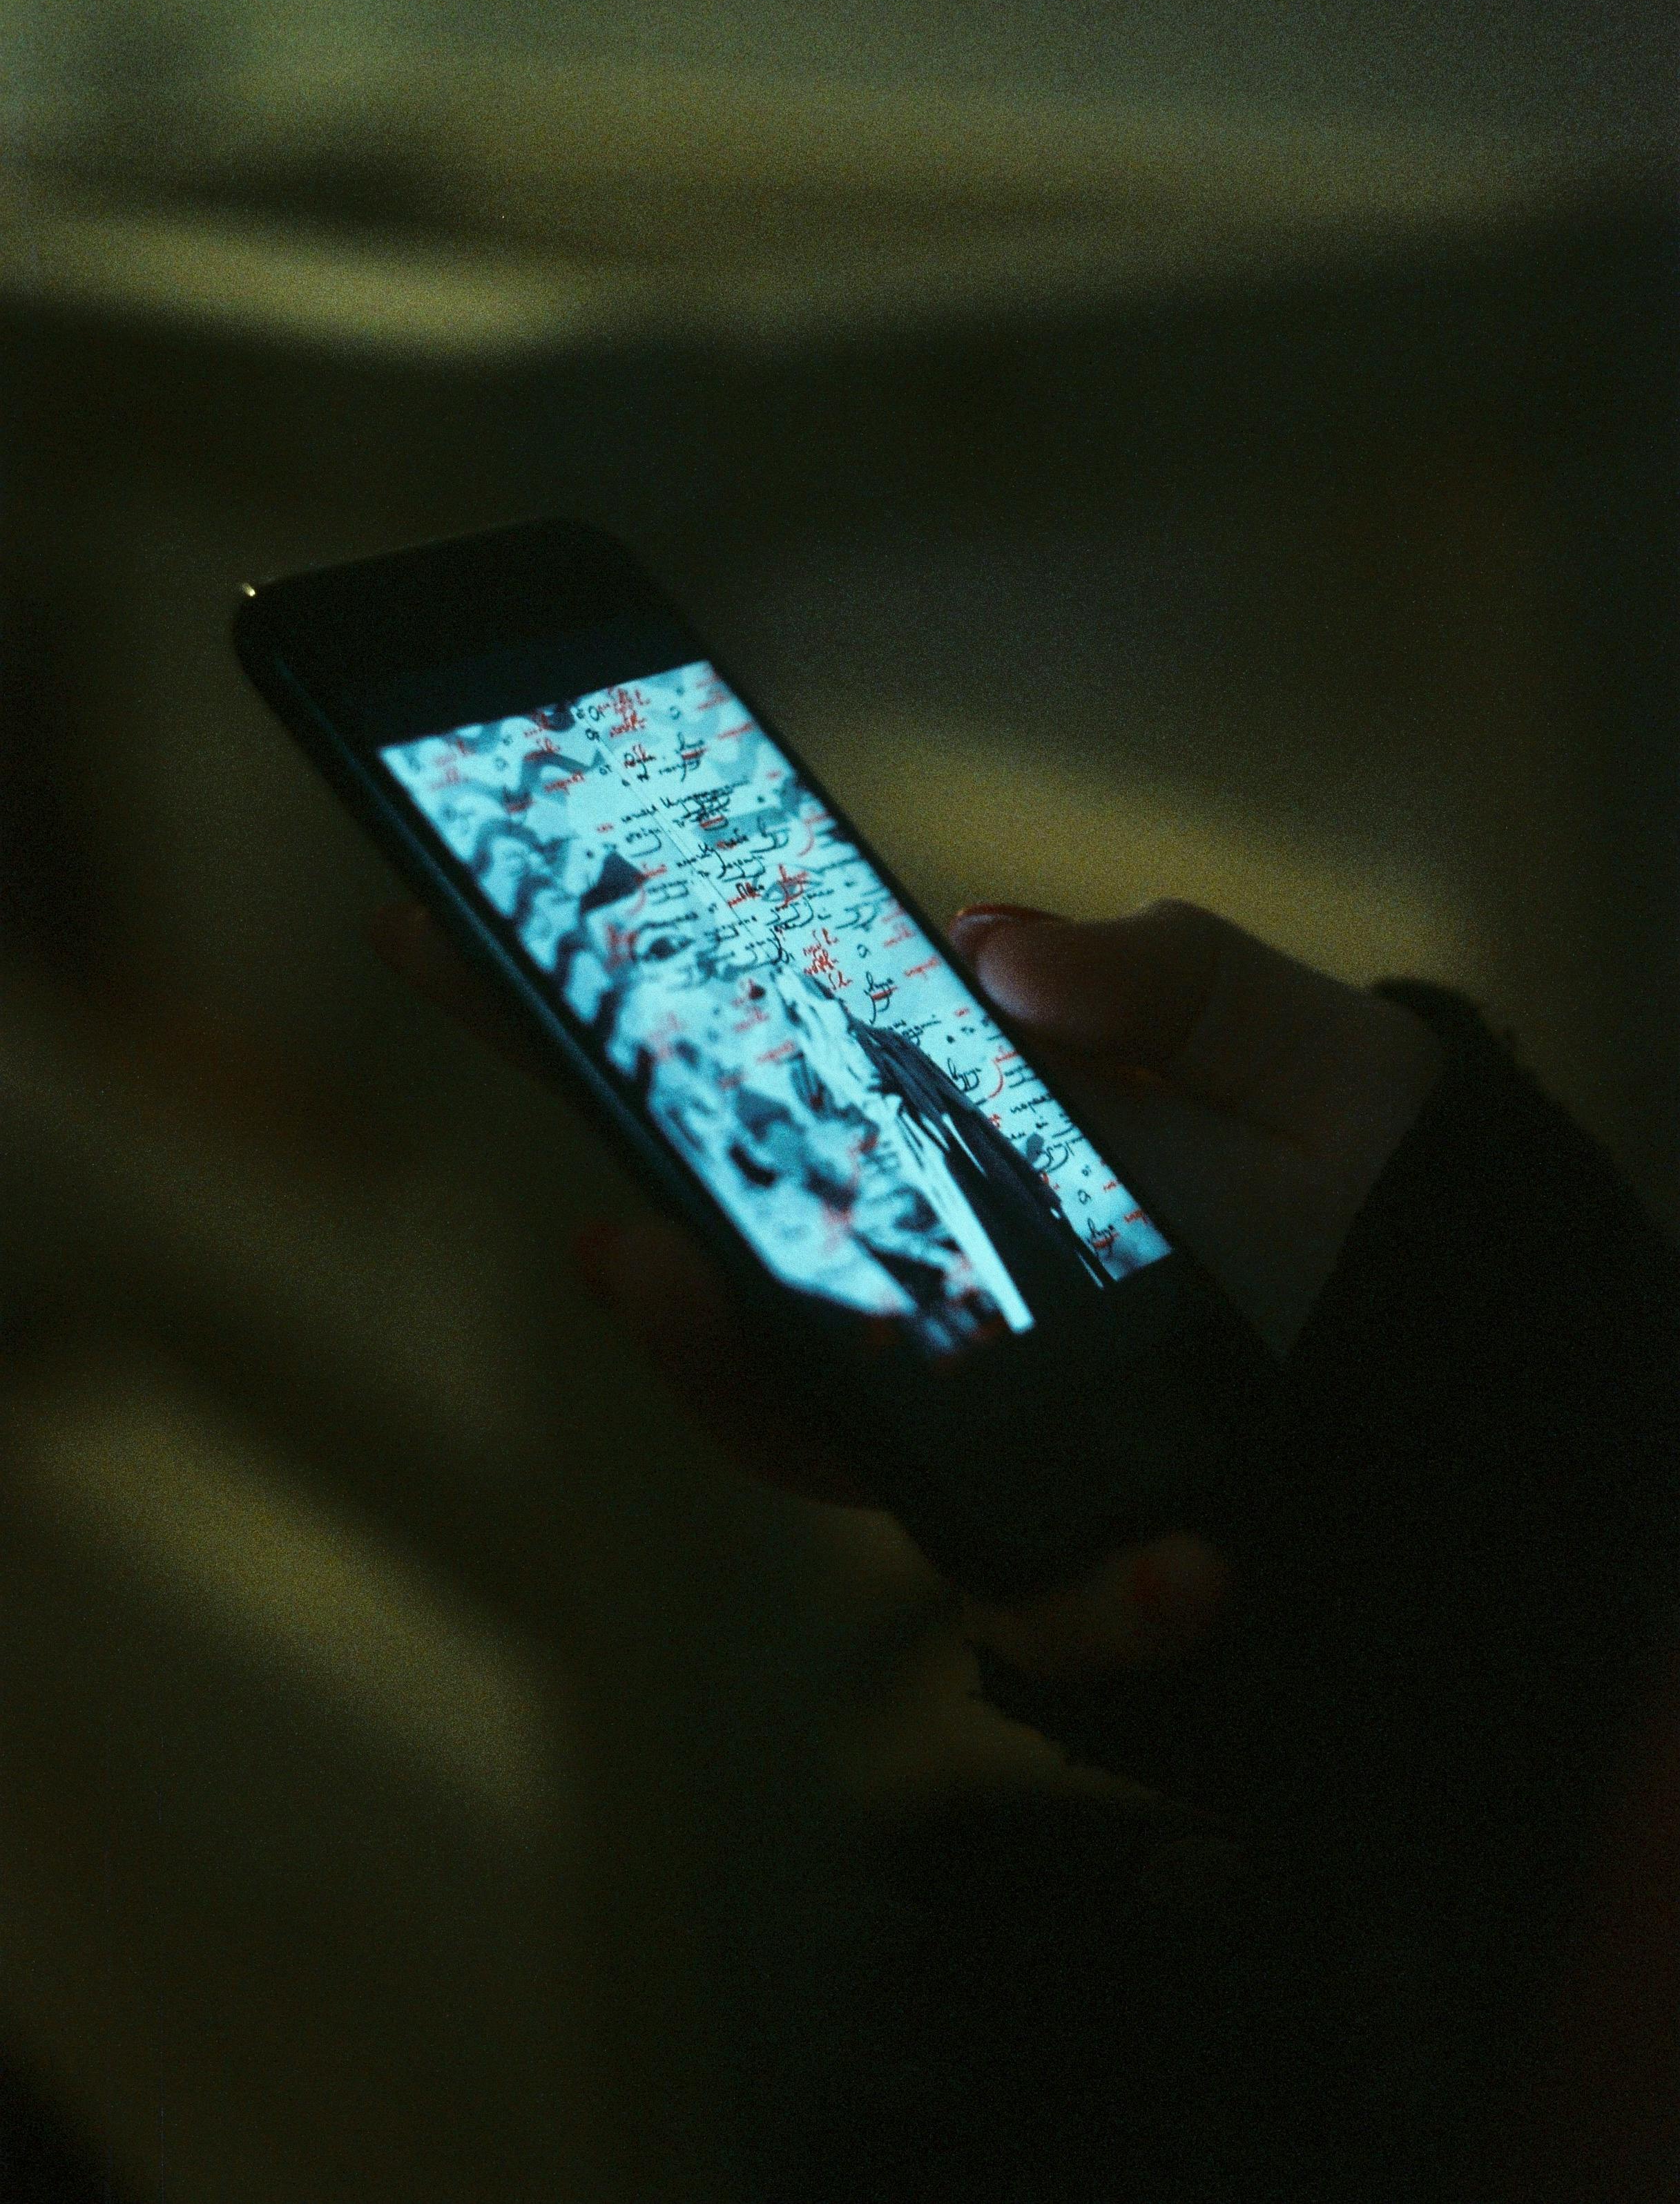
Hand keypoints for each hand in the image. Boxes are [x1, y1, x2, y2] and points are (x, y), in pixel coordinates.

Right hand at [369, 896, 1441, 1677]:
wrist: (1482, 1345)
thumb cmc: (1369, 1173)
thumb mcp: (1296, 1041)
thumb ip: (1171, 973)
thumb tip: (989, 944)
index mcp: (944, 1130)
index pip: (744, 1077)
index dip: (585, 1018)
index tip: (436, 933)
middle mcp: (926, 1278)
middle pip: (731, 1286)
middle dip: (661, 1279)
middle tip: (630, 1251)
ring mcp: (977, 1412)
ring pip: (814, 1442)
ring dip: (779, 1424)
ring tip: (797, 1388)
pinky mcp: (1071, 1530)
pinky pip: (1030, 1593)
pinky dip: (1090, 1605)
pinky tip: (1194, 1572)